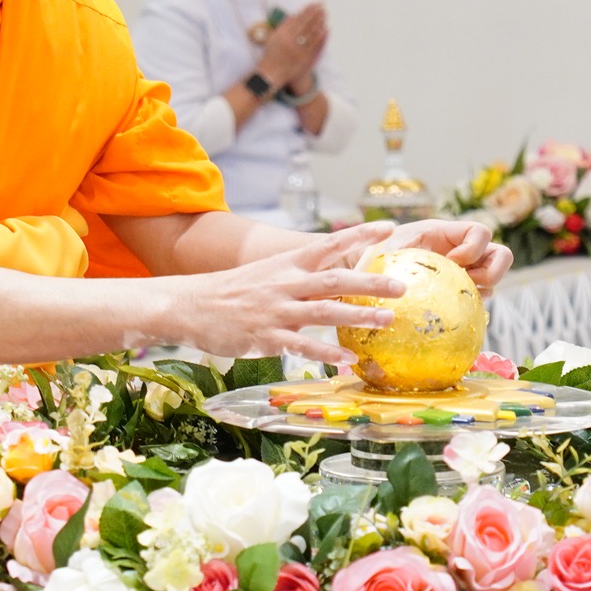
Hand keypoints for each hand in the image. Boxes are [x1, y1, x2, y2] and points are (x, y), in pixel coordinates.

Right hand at [173, 222, 405, 364]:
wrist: (189, 304)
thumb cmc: (234, 291)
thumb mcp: (268, 273)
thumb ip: (301, 275)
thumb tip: (336, 278)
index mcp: (287, 264)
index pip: (329, 245)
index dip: (359, 236)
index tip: (388, 229)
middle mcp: (285, 283)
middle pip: (334, 279)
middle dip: (370, 282)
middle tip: (401, 286)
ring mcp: (276, 310)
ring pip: (324, 311)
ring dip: (358, 316)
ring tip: (388, 320)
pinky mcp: (265, 337)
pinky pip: (301, 345)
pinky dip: (326, 353)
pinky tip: (348, 361)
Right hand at [258, 3, 326, 89]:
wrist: (272, 73)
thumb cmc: (272, 54)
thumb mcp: (273, 37)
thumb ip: (283, 25)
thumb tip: (294, 14)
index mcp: (283, 35)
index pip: (299, 20)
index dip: (308, 11)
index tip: (314, 4)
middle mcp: (292, 42)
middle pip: (307, 25)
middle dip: (315, 14)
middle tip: (322, 5)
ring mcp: (300, 51)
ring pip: (313, 34)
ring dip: (320, 22)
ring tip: (325, 14)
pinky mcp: (306, 59)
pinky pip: (316, 45)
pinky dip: (322, 37)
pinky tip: (326, 29)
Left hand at [370, 219, 513, 293]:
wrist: (370, 272)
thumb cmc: (374, 257)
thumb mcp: (383, 250)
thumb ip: (393, 254)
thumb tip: (397, 274)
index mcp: (446, 233)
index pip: (480, 232)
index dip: (473, 248)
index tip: (450, 261)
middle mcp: (461, 251)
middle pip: (502, 255)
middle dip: (491, 271)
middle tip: (466, 283)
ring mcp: (464, 272)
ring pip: (493, 280)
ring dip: (483, 290)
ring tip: (457, 300)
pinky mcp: (459, 293)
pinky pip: (479, 299)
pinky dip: (472, 306)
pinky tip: (450, 314)